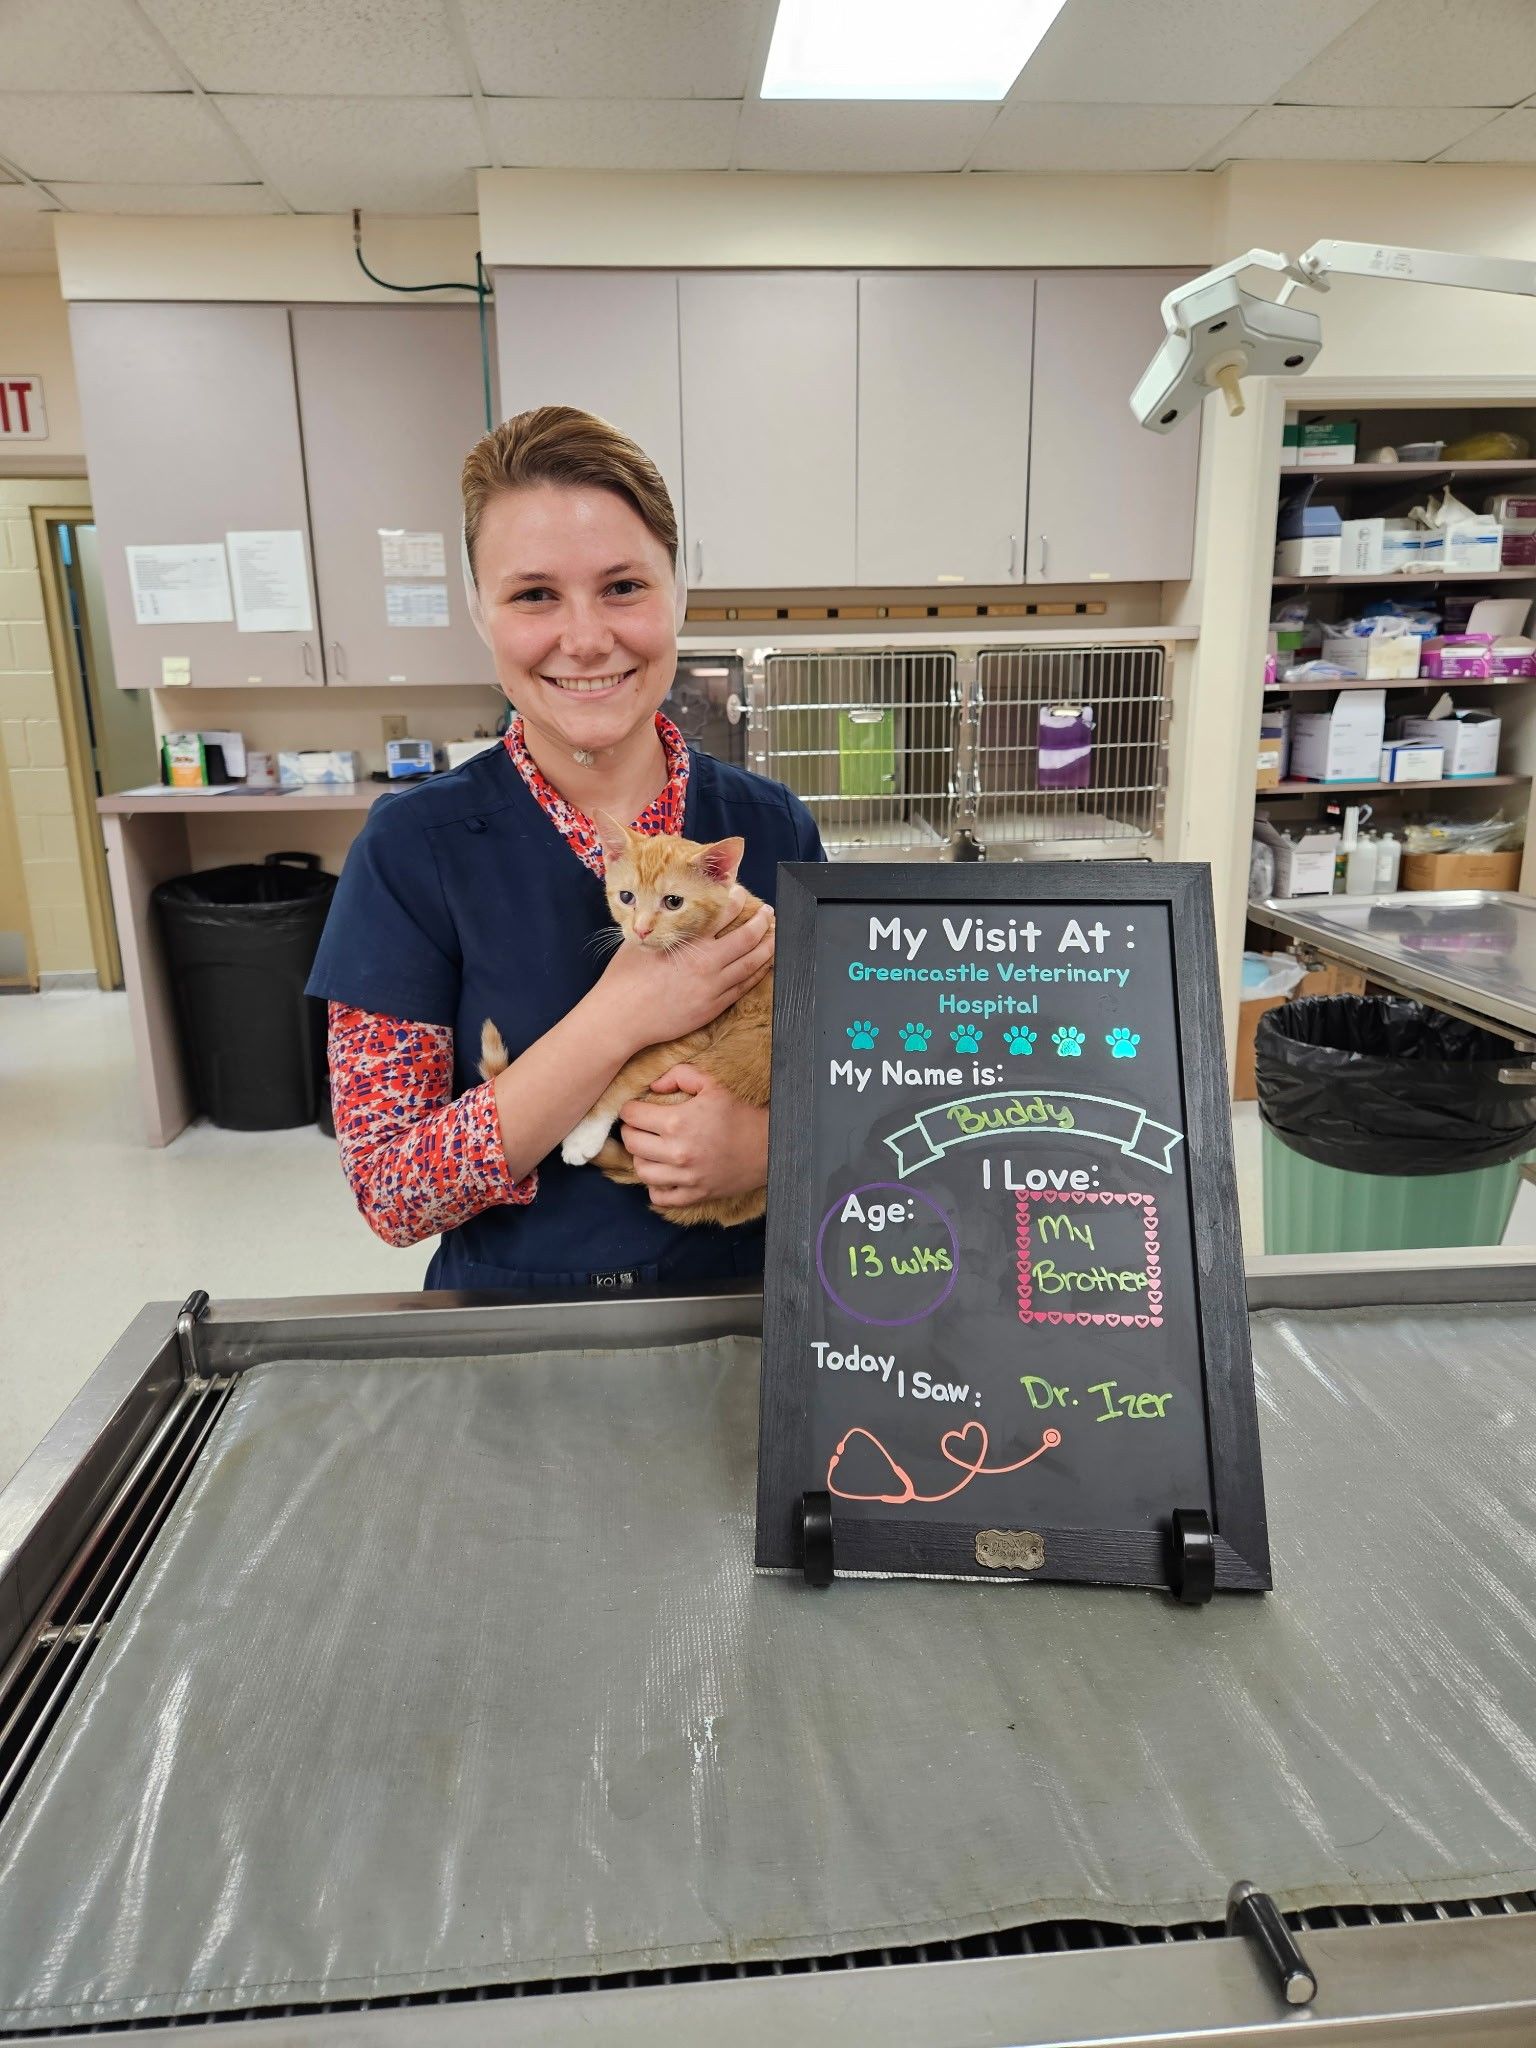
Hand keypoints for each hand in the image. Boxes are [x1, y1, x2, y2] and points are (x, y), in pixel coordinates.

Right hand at [596, 892, 774, 1052]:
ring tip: (776, 935)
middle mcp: (706, 963)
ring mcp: (713, 987)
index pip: (722, 913)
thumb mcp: (640, 941)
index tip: (741, 893)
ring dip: (768, 947)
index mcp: (688, 943)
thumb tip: (666, 912)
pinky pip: (744, 987)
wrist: (621, 1018)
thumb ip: (661, 927)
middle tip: (769, 912)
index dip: (736, 900)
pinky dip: (758, 973)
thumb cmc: (624, 979)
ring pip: (752, 964)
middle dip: (763, 922)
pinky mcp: (713, 1007)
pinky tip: (764, 965)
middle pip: (747, 938)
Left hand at [619, 1065, 768, 1209]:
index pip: (631, 1115)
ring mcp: (685, 1177)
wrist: (769, 1146)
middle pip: (631, 1142)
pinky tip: (663, 1173)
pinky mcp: (695, 1194)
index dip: (631, 1109)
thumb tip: (652, 1085)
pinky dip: (655, 1186)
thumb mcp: (712, 1084)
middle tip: (641, 1126)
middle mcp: (677, 1152)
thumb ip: (679, 1075)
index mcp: (678, 1122)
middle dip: (631, 1130)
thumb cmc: (739, 1113)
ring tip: (651, 1148)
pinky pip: (659, 1197)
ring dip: (641, 1157)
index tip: (638, 1108)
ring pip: (641, 1170)